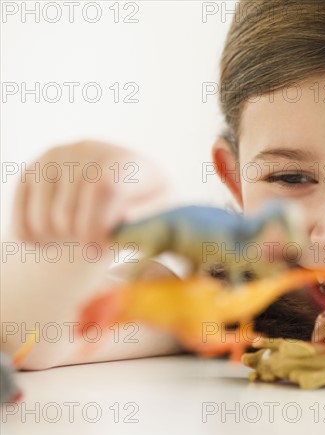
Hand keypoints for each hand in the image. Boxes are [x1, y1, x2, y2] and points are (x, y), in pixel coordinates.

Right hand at [11, 141, 171, 244]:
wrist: (119, 195)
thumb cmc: (146, 211)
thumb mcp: (160, 216)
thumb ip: (151, 219)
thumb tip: (128, 217)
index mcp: (127, 161)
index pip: (103, 187)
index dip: (96, 224)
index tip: (98, 251)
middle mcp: (89, 150)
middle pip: (67, 212)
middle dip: (78, 241)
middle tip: (94, 246)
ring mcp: (57, 158)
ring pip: (42, 219)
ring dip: (59, 241)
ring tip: (79, 235)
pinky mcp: (32, 171)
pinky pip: (22, 220)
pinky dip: (35, 240)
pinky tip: (55, 236)